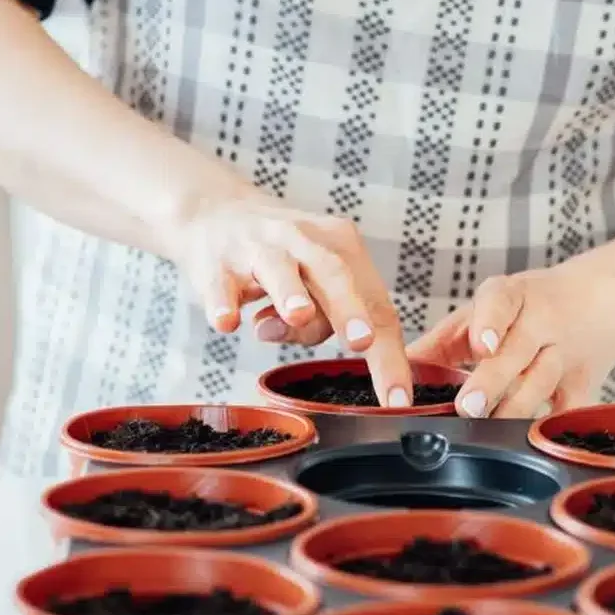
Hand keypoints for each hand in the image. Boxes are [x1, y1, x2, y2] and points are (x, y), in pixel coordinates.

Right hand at [177, 192, 415, 405]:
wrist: (217, 214)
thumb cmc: (281, 260)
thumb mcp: (311, 285)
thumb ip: (319, 319)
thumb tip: (300, 333)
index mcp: (341, 249)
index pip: (375, 305)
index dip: (388, 355)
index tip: (397, 400)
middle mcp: (305, 241)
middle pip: (335, 275)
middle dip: (350, 310)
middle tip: (363, 342)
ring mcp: (260, 248)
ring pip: (280, 270)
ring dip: (291, 294)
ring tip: (298, 316)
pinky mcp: (218, 261)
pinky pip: (222, 285)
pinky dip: (224, 303)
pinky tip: (228, 323)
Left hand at [407, 256, 614, 418]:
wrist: (607, 295)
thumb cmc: (533, 305)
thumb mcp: (488, 309)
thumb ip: (442, 340)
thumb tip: (392, 369)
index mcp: (511, 296)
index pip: (499, 303)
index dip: (489, 323)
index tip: (479, 345)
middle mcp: (540, 322)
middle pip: (517, 351)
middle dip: (491, 380)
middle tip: (466, 406)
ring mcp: (565, 353)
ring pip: (541, 383)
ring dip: (515, 408)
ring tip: (488, 429)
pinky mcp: (584, 382)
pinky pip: (569, 409)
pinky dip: (552, 426)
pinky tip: (533, 441)